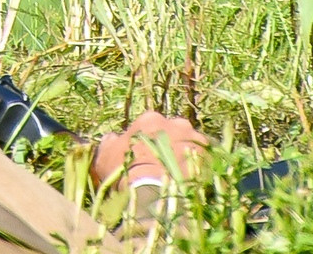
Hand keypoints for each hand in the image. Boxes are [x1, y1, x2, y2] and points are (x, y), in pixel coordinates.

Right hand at [90, 111, 209, 192]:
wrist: (150, 193)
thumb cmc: (125, 172)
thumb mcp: (105, 156)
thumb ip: (110, 142)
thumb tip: (112, 138)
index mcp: (150, 119)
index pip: (153, 124)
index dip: (150, 140)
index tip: (147, 154)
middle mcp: (175, 123)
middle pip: (177, 131)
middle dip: (173, 143)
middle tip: (166, 164)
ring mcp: (193, 140)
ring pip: (193, 144)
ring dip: (189, 155)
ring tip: (182, 175)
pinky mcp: (207, 158)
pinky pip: (207, 160)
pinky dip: (202, 168)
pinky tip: (194, 181)